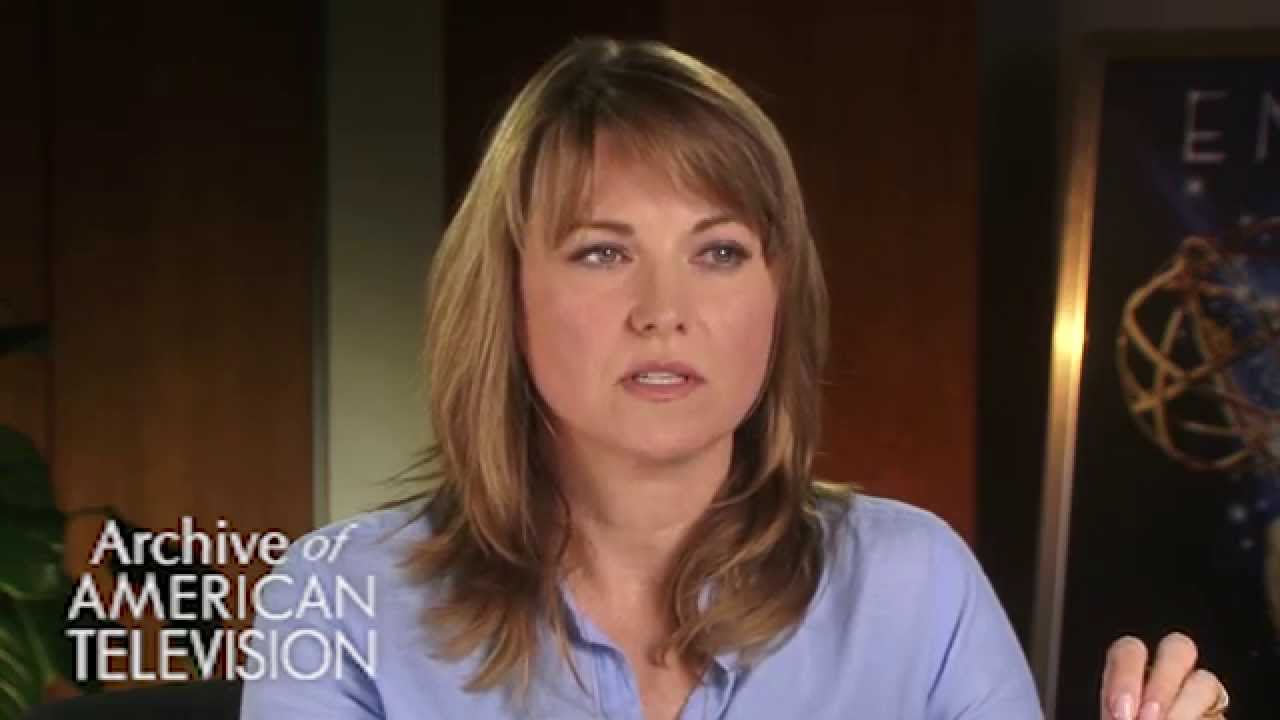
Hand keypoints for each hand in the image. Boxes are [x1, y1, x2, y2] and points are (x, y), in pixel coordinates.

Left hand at [1100, 633, 1228, 718]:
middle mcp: (1166, 682)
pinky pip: (1218, 714)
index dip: (1126, 674)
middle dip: (1162, 681)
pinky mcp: (1215, 719)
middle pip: (1178, 648)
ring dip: (1184, 706)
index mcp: (1132, 679)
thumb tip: (1123, 714)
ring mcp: (1197, 699)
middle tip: (1147, 718)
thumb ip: (1118, 714)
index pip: (1130, 651)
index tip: (1120, 711)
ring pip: (1204, 679)